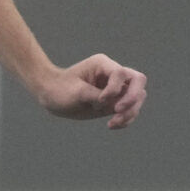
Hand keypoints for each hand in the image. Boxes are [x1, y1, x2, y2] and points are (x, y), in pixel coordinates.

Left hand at [32, 54, 147, 129]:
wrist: (51, 95)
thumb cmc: (60, 89)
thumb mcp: (76, 93)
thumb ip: (97, 97)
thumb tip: (117, 104)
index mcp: (103, 64)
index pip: (121, 73)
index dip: (115, 89)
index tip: (100, 100)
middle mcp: (112, 74)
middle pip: (138, 82)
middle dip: (132, 98)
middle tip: (118, 111)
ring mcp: (116, 88)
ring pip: (138, 98)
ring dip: (129, 112)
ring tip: (112, 123)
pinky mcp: (114, 102)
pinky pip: (130, 110)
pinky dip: (126, 119)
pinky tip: (112, 125)